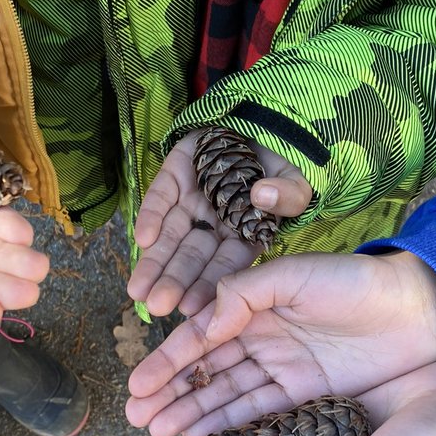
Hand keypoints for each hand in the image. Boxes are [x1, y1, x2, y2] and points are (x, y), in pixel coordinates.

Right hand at [126, 249, 435, 435]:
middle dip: (171, 396)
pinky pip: (261, 416)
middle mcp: (264, 341)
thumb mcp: (296, 275)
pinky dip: (231, 429)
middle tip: (138, 421)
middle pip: (208, 374)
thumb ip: (245, 293)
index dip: (168, 363)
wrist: (419, 309)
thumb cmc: (356, 283)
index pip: (202, 338)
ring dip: (194, 416)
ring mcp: (285, 372)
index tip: (137, 387)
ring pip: (229, 398)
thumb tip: (201, 323)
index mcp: (256, 308)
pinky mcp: (309, 398)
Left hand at [127, 130, 311, 316]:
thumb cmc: (283, 163)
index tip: (192, 309)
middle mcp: (214, 223)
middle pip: (192, 257)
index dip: (210, 287)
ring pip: (169, 236)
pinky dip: (150, 216)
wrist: (261, 125)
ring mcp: (192, 200)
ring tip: (138, 290)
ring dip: (153, 261)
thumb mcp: (297, 181)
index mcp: (245, 234)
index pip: (226, 266)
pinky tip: (141, 238)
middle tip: (156, 306)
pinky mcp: (175, 175)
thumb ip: (289, 194)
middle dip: (174, 282)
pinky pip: (160, 197)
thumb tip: (262, 195)